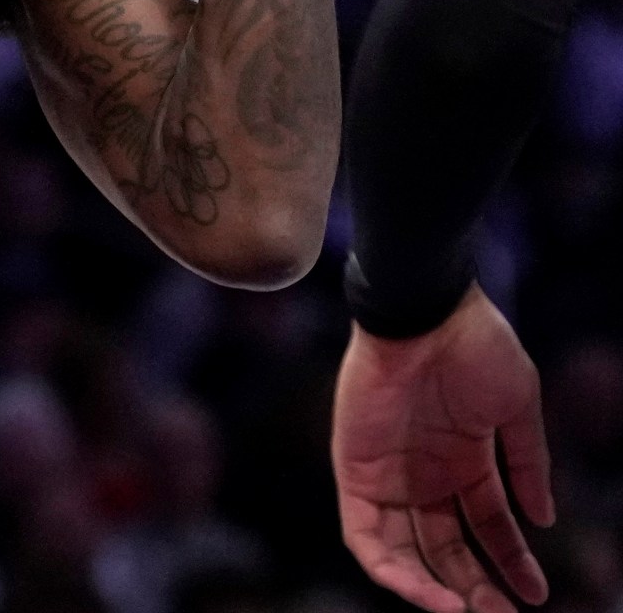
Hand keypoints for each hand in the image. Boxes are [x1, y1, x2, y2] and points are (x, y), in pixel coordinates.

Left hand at [333, 286, 553, 612]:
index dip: (512, 561)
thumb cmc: (475, 349)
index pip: (487, 526)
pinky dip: (392, 569)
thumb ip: (528, 465)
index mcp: (464, 460)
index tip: (537, 594)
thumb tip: (544, 519)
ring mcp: (389, 473)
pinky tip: (432, 591)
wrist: (427, 316)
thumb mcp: (516, 411)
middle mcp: (424, 473)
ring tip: (469, 611)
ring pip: (405, 550)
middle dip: (476, 585)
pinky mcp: (354, 471)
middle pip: (446, 546)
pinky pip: (364, 535)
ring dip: (434, 586)